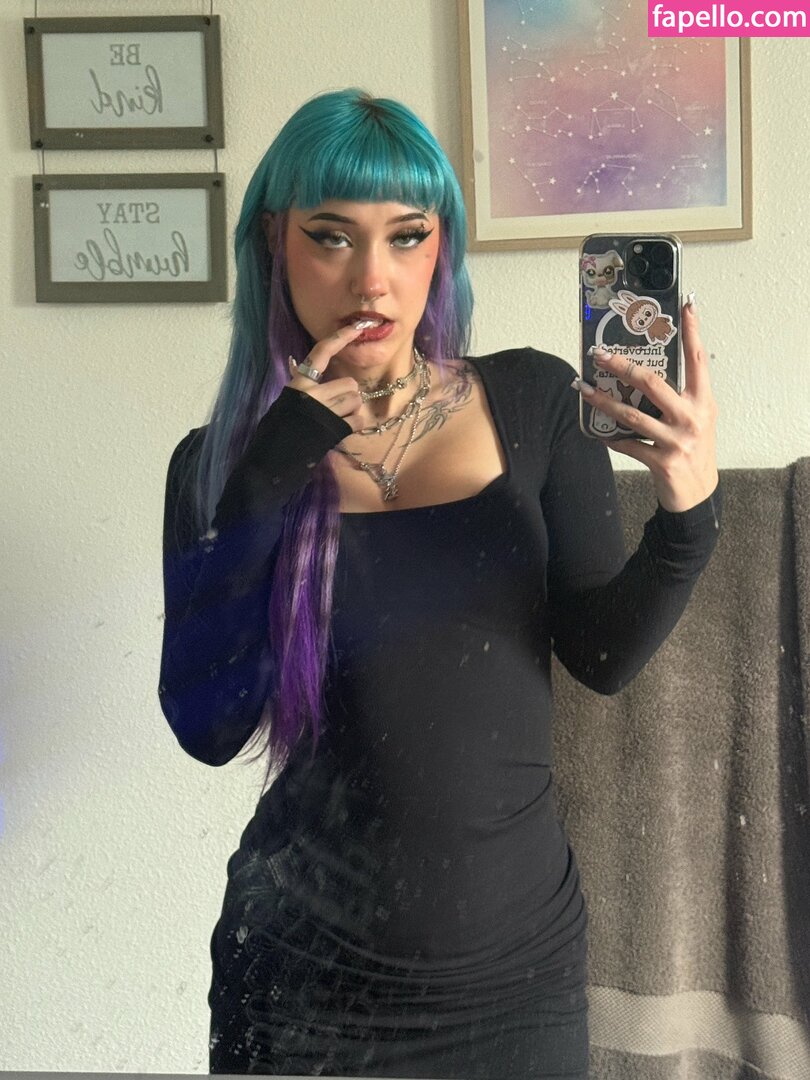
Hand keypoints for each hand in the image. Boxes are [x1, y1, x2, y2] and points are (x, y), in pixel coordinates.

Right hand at [287, 323, 367, 431]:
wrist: (273, 459)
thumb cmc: (278, 430)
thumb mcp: (287, 401)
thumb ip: (303, 389)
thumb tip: (306, 371)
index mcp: (299, 383)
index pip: (322, 352)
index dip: (341, 337)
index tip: (357, 327)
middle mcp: (312, 393)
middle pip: (349, 384)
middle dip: (347, 395)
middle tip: (336, 407)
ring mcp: (324, 411)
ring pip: (356, 400)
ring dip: (351, 410)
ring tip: (336, 420)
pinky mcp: (334, 429)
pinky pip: (358, 419)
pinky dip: (354, 424)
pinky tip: (341, 429)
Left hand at [578, 300, 718, 511]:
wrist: (699, 493)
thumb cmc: (695, 450)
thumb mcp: (697, 418)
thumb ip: (680, 396)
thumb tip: (644, 372)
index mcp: (703, 401)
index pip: (697, 359)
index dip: (693, 331)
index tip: (686, 305)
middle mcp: (692, 417)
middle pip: (652, 383)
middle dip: (622, 366)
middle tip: (599, 355)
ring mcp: (677, 440)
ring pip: (632, 415)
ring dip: (603, 401)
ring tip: (582, 389)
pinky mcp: (662, 462)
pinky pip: (628, 445)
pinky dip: (610, 438)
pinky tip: (597, 432)